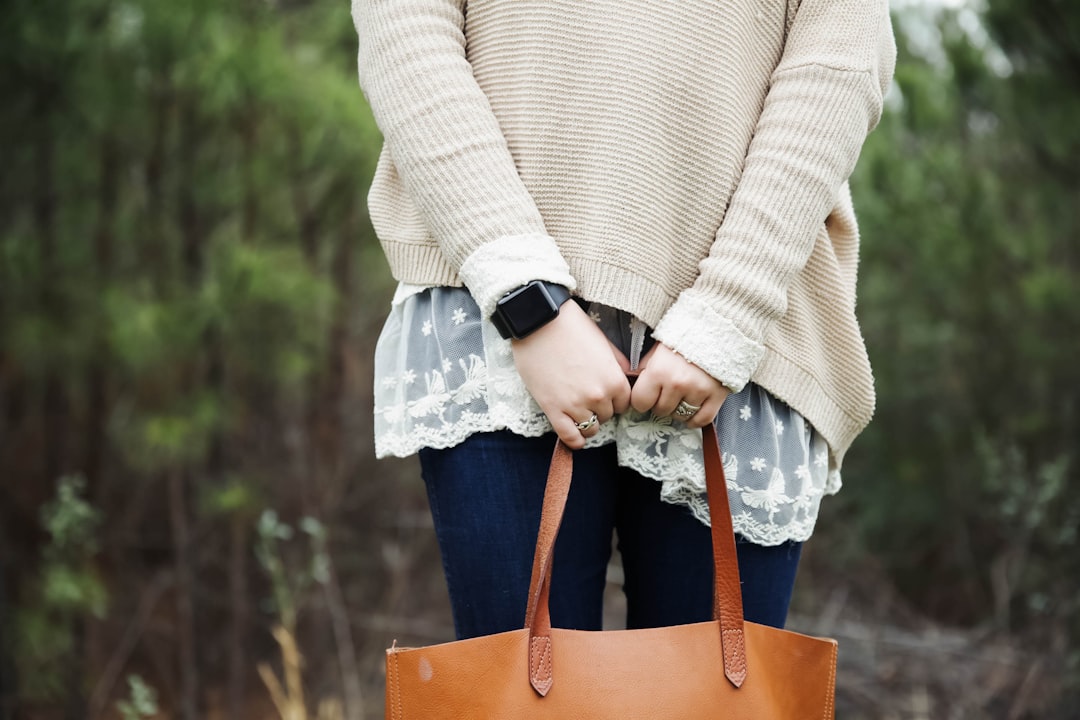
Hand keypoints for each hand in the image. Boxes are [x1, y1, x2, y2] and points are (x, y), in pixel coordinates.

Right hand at [511, 301, 632, 448]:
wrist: (540, 322)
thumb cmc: (572, 328)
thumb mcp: (604, 344)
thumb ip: (618, 365)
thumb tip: (629, 376)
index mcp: (614, 380)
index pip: (624, 404)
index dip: (614, 399)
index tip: (605, 394)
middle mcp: (598, 397)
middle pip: (607, 416)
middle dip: (600, 409)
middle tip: (587, 397)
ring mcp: (575, 405)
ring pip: (590, 429)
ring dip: (587, 423)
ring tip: (579, 413)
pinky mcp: (553, 409)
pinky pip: (569, 436)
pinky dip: (574, 440)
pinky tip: (575, 437)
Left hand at [630, 343, 728, 428]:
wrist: (718, 328)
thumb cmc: (685, 337)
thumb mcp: (658, 348)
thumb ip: (645, 368)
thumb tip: (633, 382)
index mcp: (658, 371)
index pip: (640, 402)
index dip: (642, 400)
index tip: (647, 395)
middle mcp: (677, 384)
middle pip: (660, 411)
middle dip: (661, 403)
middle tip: (667, 391)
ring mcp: (698, 391)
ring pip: (680, 416)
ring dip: (678, 410)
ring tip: (681, 397)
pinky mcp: (717, 396)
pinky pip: (702, 419)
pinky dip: (695, 419)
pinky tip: (693, 409)